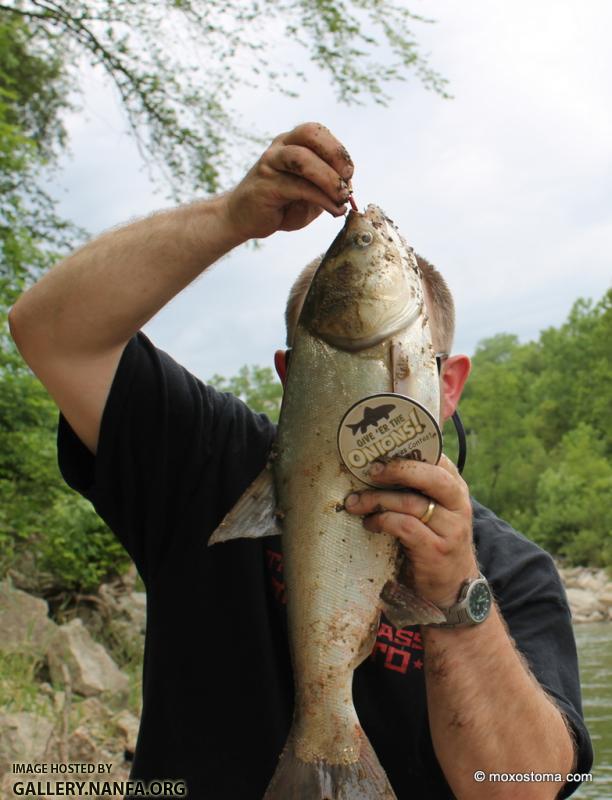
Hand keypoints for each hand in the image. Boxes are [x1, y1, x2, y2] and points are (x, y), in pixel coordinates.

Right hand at [222, 122, 353, 240]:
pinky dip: (322, 199)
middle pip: (310, 134)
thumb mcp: (311, 194)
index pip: (317, 132)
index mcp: (292, 143)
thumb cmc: (281, 205)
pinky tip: (334, 210)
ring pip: (302, 158)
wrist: (243, 219)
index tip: (349, 174)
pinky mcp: (266, 185)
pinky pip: (299, 187)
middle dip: (335, 154)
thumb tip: (348, 187)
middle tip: (347, 179)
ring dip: (328, 178)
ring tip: (342, 197)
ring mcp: (270, 164)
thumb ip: (327, 187)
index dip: (338, 150)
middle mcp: (280, 147)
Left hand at [344, 455, 477, 607]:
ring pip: (410, 502)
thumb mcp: (433, 511)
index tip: (382, 447)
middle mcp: (458, 505)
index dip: (410, 449)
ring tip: (355, 502)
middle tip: (370, 469)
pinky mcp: (436, 551)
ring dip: (377, 500)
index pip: (438, 458)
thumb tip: (376, 463)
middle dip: (396, 469)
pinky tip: (370, 524)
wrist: (452, 589)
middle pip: (430, 475)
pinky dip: (382, 521)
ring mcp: (450, 529)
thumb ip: (416, 489)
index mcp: (455, 489)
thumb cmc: (434, 541)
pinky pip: (405, 527)